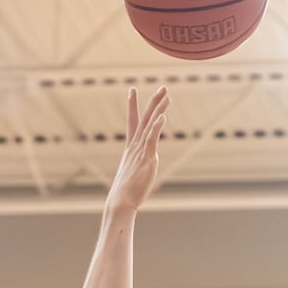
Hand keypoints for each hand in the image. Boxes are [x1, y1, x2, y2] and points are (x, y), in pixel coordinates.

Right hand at [108, 84, 168, 213]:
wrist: (121, 201)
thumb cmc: (128, 190)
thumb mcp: (135, 172)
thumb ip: (141, 164)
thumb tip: (146, 164)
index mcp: (131, 147)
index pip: (132, 121)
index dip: (132, 105)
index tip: (132, 89)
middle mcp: (135, 145)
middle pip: (144, 118)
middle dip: (153, 101)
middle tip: (163, 87)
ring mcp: (140, 151)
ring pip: (150, 125)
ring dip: (158, 109)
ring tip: (166, 95)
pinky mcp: (146, 159)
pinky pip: (151, 139)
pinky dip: (156, 127)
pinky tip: (162, 117)